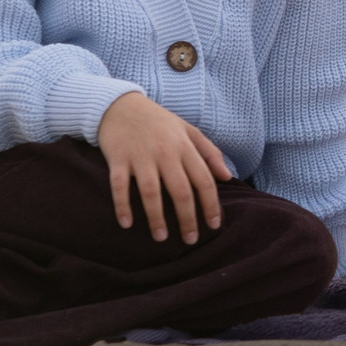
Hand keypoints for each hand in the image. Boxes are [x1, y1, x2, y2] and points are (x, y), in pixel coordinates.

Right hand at [97, 91, 233, 243]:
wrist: (120, 105)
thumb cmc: (158, 121)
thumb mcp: (188, 130)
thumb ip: (209, 152)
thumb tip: (227, 177)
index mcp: (184, 147)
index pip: (204, 180)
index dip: (211, 205)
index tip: (214, 226)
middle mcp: (164, 152)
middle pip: (180, 191)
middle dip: (187, 218)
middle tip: (190, 240)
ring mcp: (140, 156)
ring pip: (151, 192)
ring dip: (156, 218)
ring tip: (161, 237)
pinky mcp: (118, 159)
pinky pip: (119, 186)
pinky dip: (122, 206)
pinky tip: (127, 224)